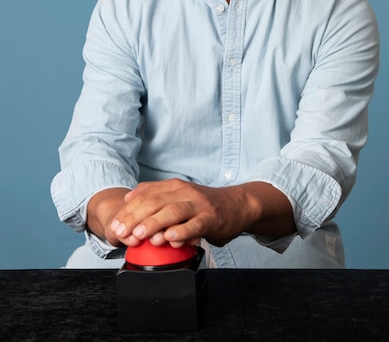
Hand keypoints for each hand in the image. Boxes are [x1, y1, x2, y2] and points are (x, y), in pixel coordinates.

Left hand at [108, 178, 294, 247]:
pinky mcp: (211, 218)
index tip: (116, 225)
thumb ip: (155, 194)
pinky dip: (181, 232)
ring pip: (172, 211)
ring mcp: (198, 204)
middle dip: (135, 219)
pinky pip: (195, 224)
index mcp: (173, 186)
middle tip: (123, 233)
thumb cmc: (203, 204)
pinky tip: (170, 238)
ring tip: (140, 236)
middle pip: (155, 202)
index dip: (128, 211)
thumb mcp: (178, 194)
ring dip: (154, 224)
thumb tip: (128, 197)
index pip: (145, 195)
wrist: (236, 204)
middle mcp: (184, 191)